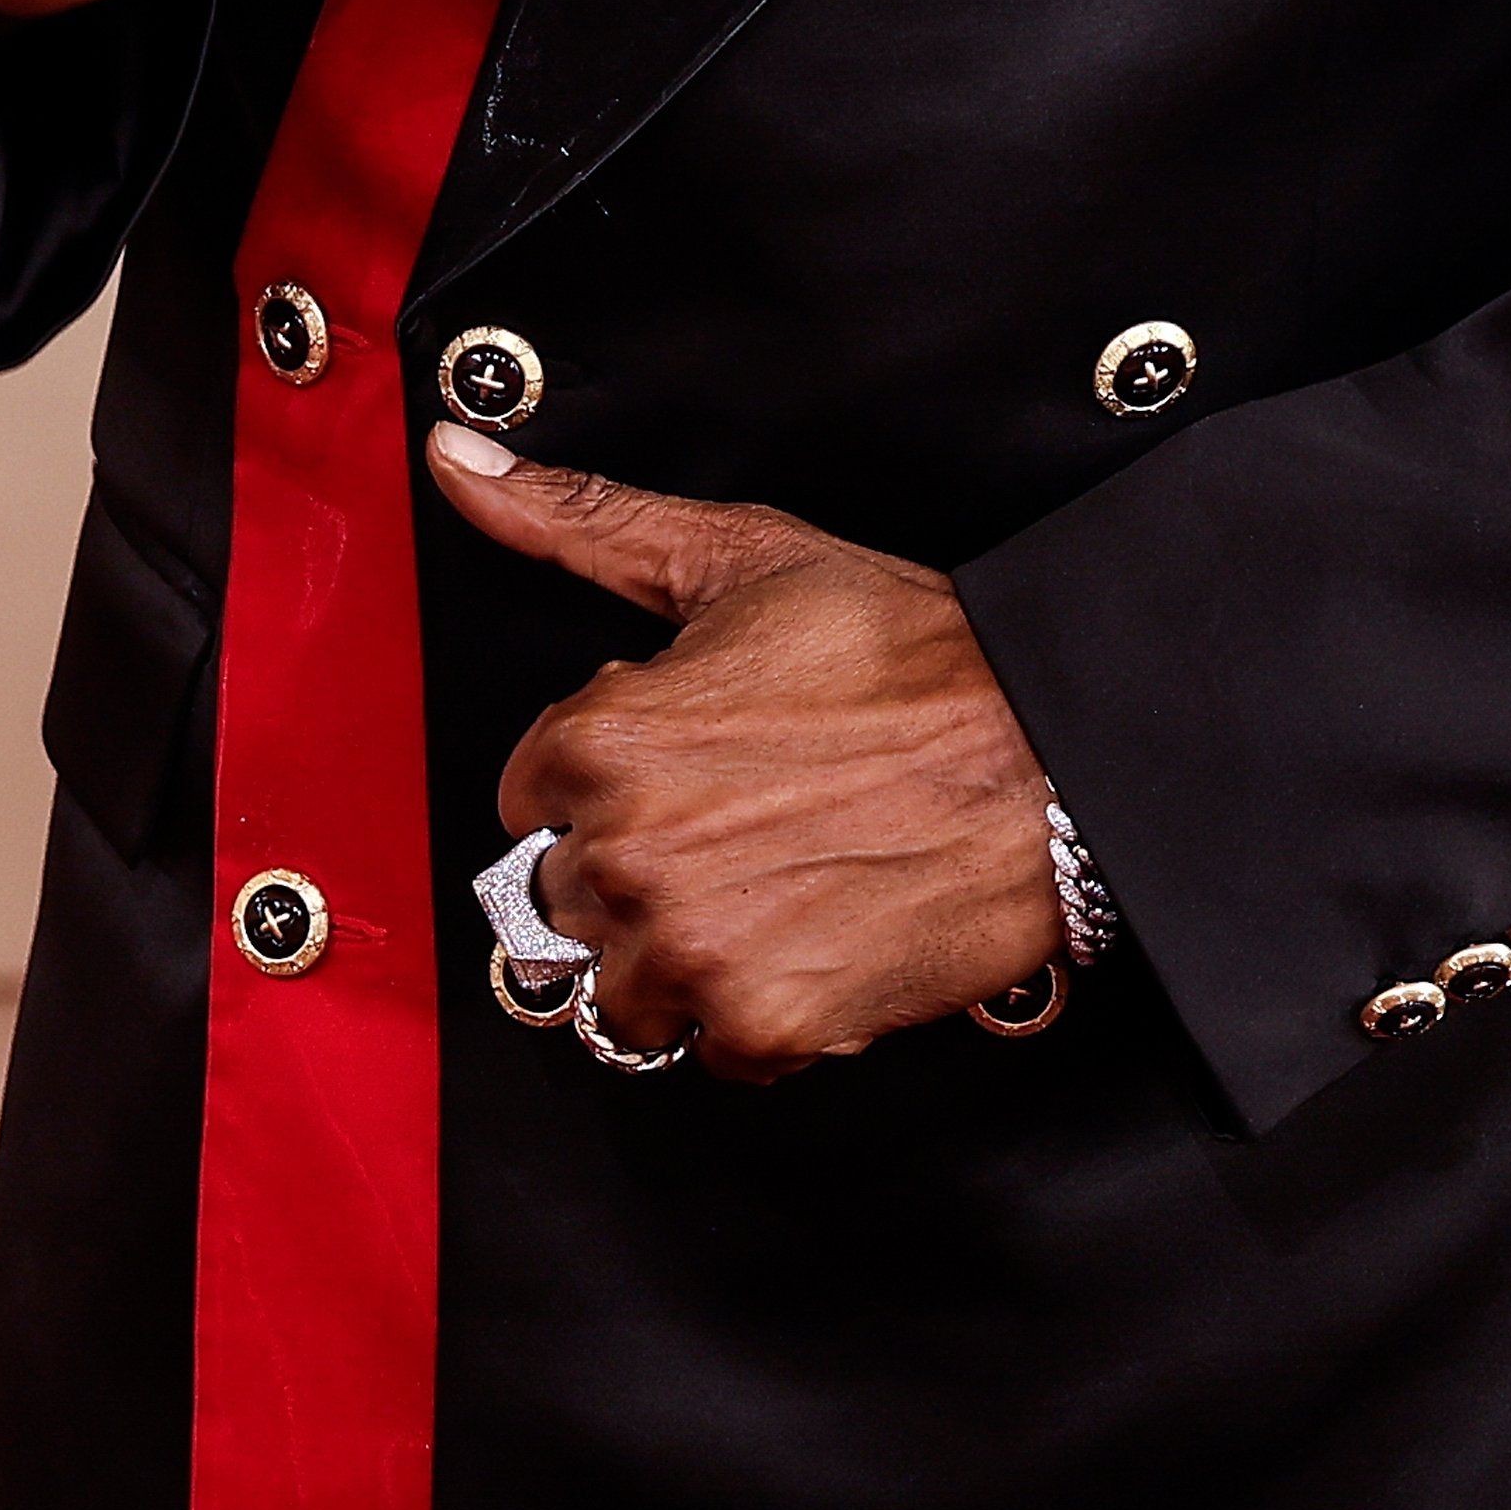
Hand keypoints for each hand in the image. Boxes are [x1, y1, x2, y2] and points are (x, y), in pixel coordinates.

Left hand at [426, 438, 1062, 1078]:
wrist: (1052, 751)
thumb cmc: (907, 652)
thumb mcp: (736, 557)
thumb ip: (577, 519)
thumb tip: (458, 459)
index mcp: (602, 739)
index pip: (528, 794)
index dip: (607, 771)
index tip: (681, 758)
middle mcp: (626, 855)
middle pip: (568, 898)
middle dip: (637, 865)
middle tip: (741, 820)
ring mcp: (690, 953)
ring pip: (624, 991)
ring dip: (682, 953)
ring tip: (772, 883)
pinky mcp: (761, 1029)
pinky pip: (712, 1050)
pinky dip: (757, 1009)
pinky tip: (814, 931)